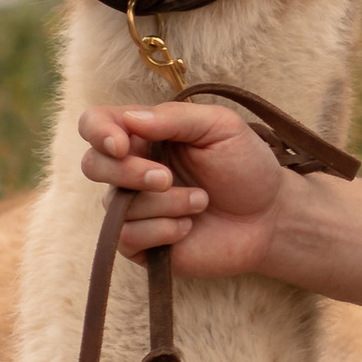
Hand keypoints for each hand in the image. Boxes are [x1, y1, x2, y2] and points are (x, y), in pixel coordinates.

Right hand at [78, 98, 284, 278]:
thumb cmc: (246, 166)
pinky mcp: (141, 243)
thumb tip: (130, 120)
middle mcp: (130, 169)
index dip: (98, 132)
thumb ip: (177, 117)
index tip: (123, 144)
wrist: (269, 216)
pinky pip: (127, 237)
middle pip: (92, 165)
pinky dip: (163, 231)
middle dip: (128, 172)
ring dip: (165, 203)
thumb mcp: (221, 128)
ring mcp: (133, 208)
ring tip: (202, 201)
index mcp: (144, 134)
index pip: (95, 124)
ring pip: (117, 205)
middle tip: (166, 178)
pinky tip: (189, 227)